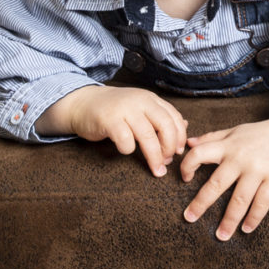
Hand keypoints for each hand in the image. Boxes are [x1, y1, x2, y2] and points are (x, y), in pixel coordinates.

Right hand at [36, 85, 187, 177]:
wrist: (83, 103)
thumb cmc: (114, 110)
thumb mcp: (140, 108)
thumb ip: (160, 115)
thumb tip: (185, 125)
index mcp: (150, 99)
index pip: (174, 117)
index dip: (180, 137)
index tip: (178, 152)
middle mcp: (140, 101)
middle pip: (166, 126)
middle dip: (170, 148)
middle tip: (168, 162)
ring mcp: (124, 110)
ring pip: (148, 136)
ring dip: (155, 156)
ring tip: (156, 169)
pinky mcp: (109, 120)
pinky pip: (126, 140)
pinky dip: (129, 150)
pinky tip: (126, 151)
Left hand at [180, 112, 268, 240]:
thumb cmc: (263, 132)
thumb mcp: (236, 131)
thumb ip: (213, 137)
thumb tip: (189, 142)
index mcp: (228, 145)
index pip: (200, 153)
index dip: (188, 165)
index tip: (184, 179)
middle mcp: (240, 157)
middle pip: (216, 183)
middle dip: (201, 203)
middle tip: (189, 218)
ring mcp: (258, 169)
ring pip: (239, 199)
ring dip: (229, 220)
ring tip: (221, 236)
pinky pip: (262, 203)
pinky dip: (254, 218)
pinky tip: (246, 229)